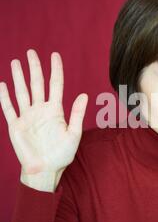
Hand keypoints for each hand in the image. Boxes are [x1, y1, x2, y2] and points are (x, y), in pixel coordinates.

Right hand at [0, 49, 87, 190]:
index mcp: (56, 110)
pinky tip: (2, 85)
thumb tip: (85, 95)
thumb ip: (77, 114)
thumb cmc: (62, 154)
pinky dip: (4, 97)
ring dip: (18, 77)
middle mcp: (41, 110)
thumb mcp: (73, 133)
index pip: (55, 84)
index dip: (56, 69)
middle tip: (31, 52)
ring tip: (16, 62)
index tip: (55, 55)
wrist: (46, 169)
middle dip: (34, 68)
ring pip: (22, 92)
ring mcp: (27, 116)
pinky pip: (9, 108)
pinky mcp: (16, 125)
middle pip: (37, 84)